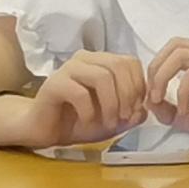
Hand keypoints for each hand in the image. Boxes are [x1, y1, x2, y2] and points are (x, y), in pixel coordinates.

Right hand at [0, 51, 148, 146]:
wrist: (43, 129)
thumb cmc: (79, 120)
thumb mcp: (113, 118)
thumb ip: (132, 113)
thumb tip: (145, 110)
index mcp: (101, 61)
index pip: (130, 62)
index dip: (139, 85)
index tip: (137, 108)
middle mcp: (85, 59)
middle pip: (119, 66)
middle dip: (128, 95)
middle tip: (126, 118)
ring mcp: (68, 69)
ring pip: (102, 77)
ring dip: (111, 104)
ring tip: (110, 122)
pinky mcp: (53, 84)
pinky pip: (80, 93)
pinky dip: (90, 111)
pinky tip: (88, 122)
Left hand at [141, 39, 188, 147]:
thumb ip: (171, 109)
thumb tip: (150, 103)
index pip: (175, 49)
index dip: (156, 68)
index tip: (153, 96)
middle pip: (174, 45)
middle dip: (155, 68)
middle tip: (153, 95)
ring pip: (180, 54)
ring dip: (162, 77)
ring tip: (163, 100)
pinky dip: (181, 92)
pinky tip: (185, 110)